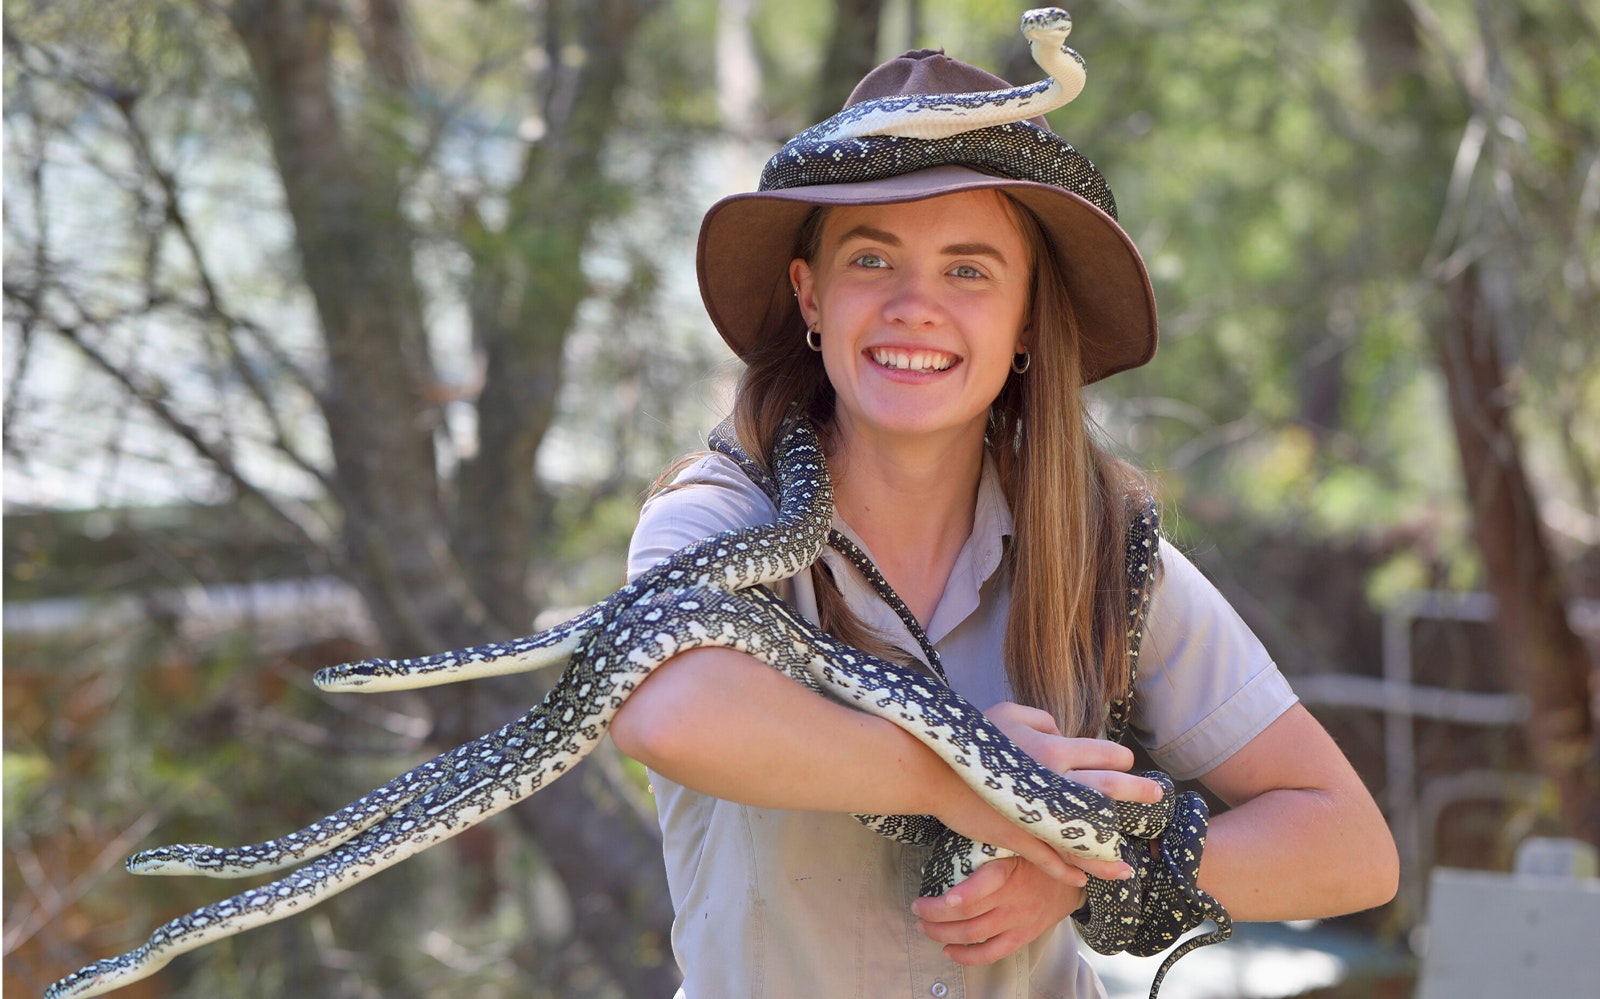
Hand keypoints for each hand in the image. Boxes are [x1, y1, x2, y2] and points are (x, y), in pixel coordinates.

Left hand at [911, 855, 1081, 964]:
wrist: (1071, 879)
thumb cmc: (1033, 855)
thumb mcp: (1014, 842)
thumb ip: (986, 846)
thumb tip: (947, 837)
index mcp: (1008, 871)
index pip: (979, 888)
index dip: (952, 898)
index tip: (928, 899)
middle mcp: (1013, 898)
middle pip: (967, 914)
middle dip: (934, 915)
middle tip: (917, 909)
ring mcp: (1018, 920)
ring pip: (974, 934)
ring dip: (943, 934)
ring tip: (925, 928)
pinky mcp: (1022, 936)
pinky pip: (991, 953)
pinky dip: (966, 956)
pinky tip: (948, 950)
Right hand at [985, 702, 1164, 881]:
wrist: (935, 770)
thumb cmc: (970, 738)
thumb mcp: (1007, 712)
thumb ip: (1042, 719)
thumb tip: (1062, 732)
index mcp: (1054, 749)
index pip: (1104, 753)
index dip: (1120, 758)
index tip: (1127, 763)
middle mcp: (1055, 782)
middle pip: (1109, 791)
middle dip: (1138, 793)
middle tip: (1157, 796)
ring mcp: (1039, 815)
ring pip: (1085, 837)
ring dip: (1108, 854)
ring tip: (1127, 868)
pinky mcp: (1019, 837)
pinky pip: (1050, 860)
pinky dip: (1067, 872)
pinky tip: (1081, 880)